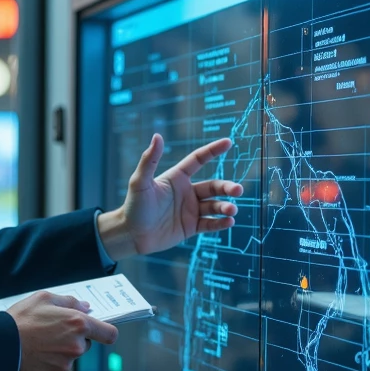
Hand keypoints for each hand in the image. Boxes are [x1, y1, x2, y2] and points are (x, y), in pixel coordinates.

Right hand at [9, 291, 118, 370]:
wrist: (0, 345)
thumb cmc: (20, 319)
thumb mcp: (44, 298)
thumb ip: (69, 302)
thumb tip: (85, 308)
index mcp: (78, 324)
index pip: (109, 334)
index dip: (105, 332)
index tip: (100, 330)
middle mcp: (76, 346)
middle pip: (86, 345)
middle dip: (74, 339)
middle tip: (54, 331)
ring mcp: (65, 364)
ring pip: (69, 357)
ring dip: (60, 351)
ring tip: (39, 342)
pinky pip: (56, 369)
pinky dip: (48, 363)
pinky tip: (35, 354)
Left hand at [97, 135, 243, 257]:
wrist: (131, 234)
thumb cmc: (133, 206)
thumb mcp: (140, 182)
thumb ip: (149, 160)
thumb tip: (157, 136)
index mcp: (177, 177)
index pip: (198, 160)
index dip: (213, 151)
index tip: (228, 143)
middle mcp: (187, 192)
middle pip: (213, 186)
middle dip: (227, 187)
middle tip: (238, 190)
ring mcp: (190, 210)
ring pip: (214, 205)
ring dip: (225, 206)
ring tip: (232, 210)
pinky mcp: (191, 227)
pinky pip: (210, 224)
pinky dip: (220, 223)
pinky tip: (229, 222)